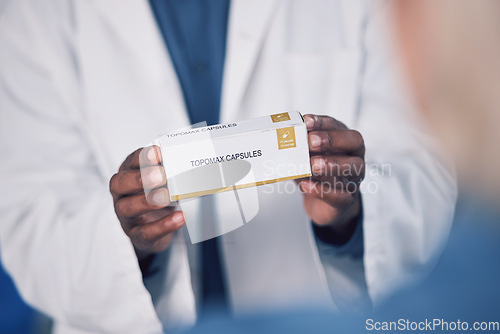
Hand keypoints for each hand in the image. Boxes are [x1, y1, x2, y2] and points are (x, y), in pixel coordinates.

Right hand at [109, 146, 184, 261]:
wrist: (156, 225)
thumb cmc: (158, 196)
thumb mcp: (163, 181)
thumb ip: (170, 172)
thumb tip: (189, 162)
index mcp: (128, 174)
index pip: (130, 162)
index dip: (142, 157)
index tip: (157, 153)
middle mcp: (122, 193)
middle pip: (119, 183)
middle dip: (140, 178)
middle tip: (161, 176)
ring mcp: (126, 215)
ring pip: (127, 208)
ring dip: (147, 201)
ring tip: (166, 197)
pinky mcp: (136, 233)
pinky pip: (146, 231)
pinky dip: (163, 225)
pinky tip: (178, 217)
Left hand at [298, 114, 364, 244]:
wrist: (321, 203)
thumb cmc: (315, 175)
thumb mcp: (305, 158)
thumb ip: (298, 149)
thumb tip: (280, 140)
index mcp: (343, 142)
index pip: (338, 126)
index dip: (323, 123)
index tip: (306, 122)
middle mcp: (353, 156)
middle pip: (355, 142)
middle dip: (332, 140)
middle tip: (311, 142)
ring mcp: (353, 178)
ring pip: (354, 168)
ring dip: (332, 164)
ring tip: (313, 165)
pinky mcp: (346, 199)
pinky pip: (341, 196)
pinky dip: (323, 191)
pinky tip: (307, 185)